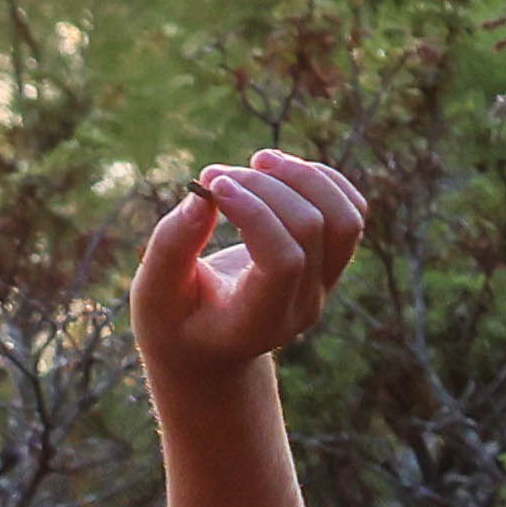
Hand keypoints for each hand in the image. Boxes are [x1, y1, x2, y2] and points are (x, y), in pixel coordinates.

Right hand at [132, 148, 366, 381]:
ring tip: (259, 160)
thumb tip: (203, 194)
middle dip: (264, 187)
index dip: (255, 215)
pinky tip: (280, 170)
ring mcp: (325, 284)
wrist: (209, 346)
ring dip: (304, 178)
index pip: (283, 261)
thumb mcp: (154, 293)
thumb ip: (172, 248)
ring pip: (344, 218)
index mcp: (259, 322)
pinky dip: (323, 181)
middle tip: (213, 173)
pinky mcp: (333, 261)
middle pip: (312, 230)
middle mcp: (304, 305)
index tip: (211, 185)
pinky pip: (351, 212)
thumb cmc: (174, 320)